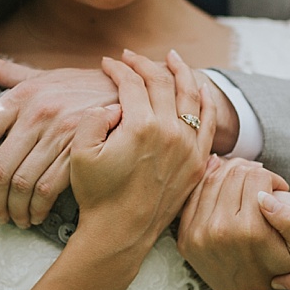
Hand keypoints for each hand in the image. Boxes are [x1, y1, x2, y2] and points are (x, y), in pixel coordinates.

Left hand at [0, 51, 117, 226]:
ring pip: (22, 185)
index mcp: (19, 96)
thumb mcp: (37, 75)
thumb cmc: (77, 87)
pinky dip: (38, 209)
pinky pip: (49, 191)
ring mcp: (61, 133)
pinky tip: (37, 215)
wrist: (132, 91)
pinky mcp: (82, 151)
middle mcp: (37, 114)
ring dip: (14, 210)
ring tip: (14, 218)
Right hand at [71, 50, 215, 247]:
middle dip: (143, 64)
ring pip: (190, 96)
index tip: (107, 63)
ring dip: (180, 72)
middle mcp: (170, 132)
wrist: (121, 232)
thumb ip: (93, 119)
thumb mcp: (81, 154)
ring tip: (171, 57)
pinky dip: (204, 101)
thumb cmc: (97, 195)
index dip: (118, 69)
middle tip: (130, 57)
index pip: (132, 83)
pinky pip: (208, 123)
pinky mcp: (198, 162)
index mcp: (141, 126)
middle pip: (161, 83)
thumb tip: (114, 104)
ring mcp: (189, 147)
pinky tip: (198, 89)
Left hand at [176, 157, 289, 289]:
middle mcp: (220, 231)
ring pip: (212, 180)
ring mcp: (198, 235)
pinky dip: (208, 188)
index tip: (276, 187)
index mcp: (250, 230)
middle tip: (259, 184)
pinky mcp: (185, 239)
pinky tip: (224, 193)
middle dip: (249, 173)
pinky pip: (194, 197)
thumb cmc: (279, 271)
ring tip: (243, 187)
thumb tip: (263, 196)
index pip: (256, 176)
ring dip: (228, 176)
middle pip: (232, 174)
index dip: (270, 177)